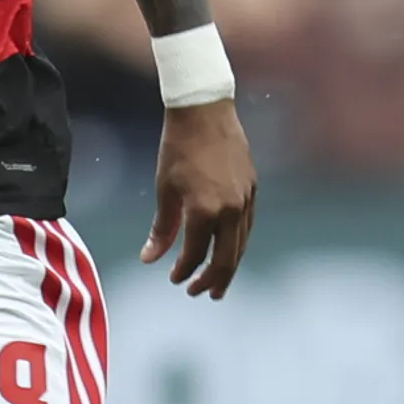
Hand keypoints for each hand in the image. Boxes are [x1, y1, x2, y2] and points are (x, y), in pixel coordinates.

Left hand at [144, 98, 255, 298]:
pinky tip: (229, 249)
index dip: (183, 271)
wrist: (205, 110)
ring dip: (229, 266)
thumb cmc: (178, 147)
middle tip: (200, 293)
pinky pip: (247, 226)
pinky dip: (237, 243)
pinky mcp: (252, 189)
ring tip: (218, 282)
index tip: (173, 278)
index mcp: (204, 211)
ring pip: (240, 245)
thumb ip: (162, 228)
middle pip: (226, 259)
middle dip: (212, 280)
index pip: (194, 254)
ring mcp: (245, 199)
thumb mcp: (164, 189)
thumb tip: (150, 258)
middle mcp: (230, 209)